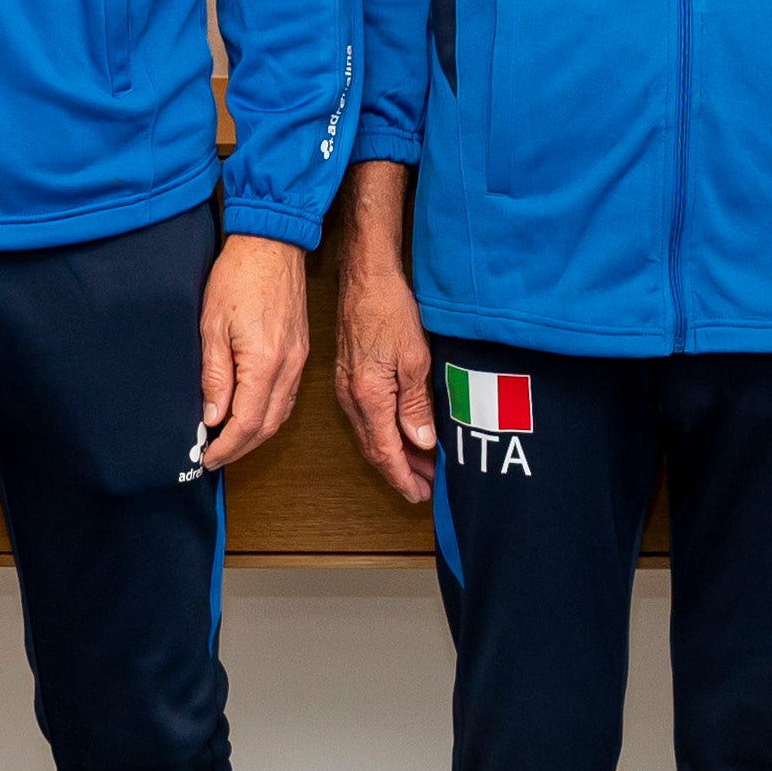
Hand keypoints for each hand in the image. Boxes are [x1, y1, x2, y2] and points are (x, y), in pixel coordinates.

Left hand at [194, 232, 310, 470]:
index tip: (206, 458)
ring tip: (228, 442)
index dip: (226, 447)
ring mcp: (299, 361)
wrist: (272, 244)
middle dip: (240, 448)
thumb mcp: (212, 326)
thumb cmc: (238, 277)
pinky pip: (288, 396)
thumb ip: (215, 376)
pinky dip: (269, 414)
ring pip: (280, 414)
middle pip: (267, 426)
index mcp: (265, 362)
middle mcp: (288, 367)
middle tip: (214, 457)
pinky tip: (251, 415)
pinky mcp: (301, 352)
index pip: (246, 422)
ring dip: (255, 435)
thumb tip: (212, 417)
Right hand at [329, 161, 436, 500]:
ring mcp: (346, 387)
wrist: (364, 276)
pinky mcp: (348, 376)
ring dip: (393, 453)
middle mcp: (351, 397)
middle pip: (374, 449)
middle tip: (425, 487)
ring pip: (368, 435)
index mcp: (368, 396)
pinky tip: (401, 433)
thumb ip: (415, 406)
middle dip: (400, 471)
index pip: (385, 452)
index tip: (420, 494)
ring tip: (419, 465)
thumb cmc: (389, 310)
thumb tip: (420, 443)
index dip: (403, 477)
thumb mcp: (414, 359)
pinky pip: (365, 418)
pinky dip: (384, 433)